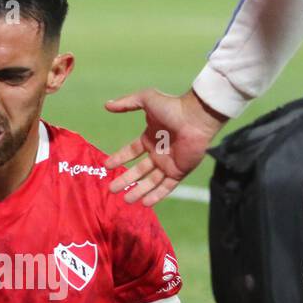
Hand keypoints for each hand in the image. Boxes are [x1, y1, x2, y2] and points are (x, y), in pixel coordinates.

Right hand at [103, 88, 227, 205]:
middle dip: (125, 180)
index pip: (131, 151)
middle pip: (138, 171)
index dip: (119, 158)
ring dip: (138, 191)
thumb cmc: (172, 106)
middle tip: (112, 189)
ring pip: (151, 181)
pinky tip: (145, 203)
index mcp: (150, 137)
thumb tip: (107, 105)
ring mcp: (168, 163)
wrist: (196, 117)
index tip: (106, 166)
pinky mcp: (179, 171)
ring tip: (126, 200)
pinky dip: (157, 195)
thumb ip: (126, 103)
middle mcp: (158, 152)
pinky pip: (167, 186)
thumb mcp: (146, 99)